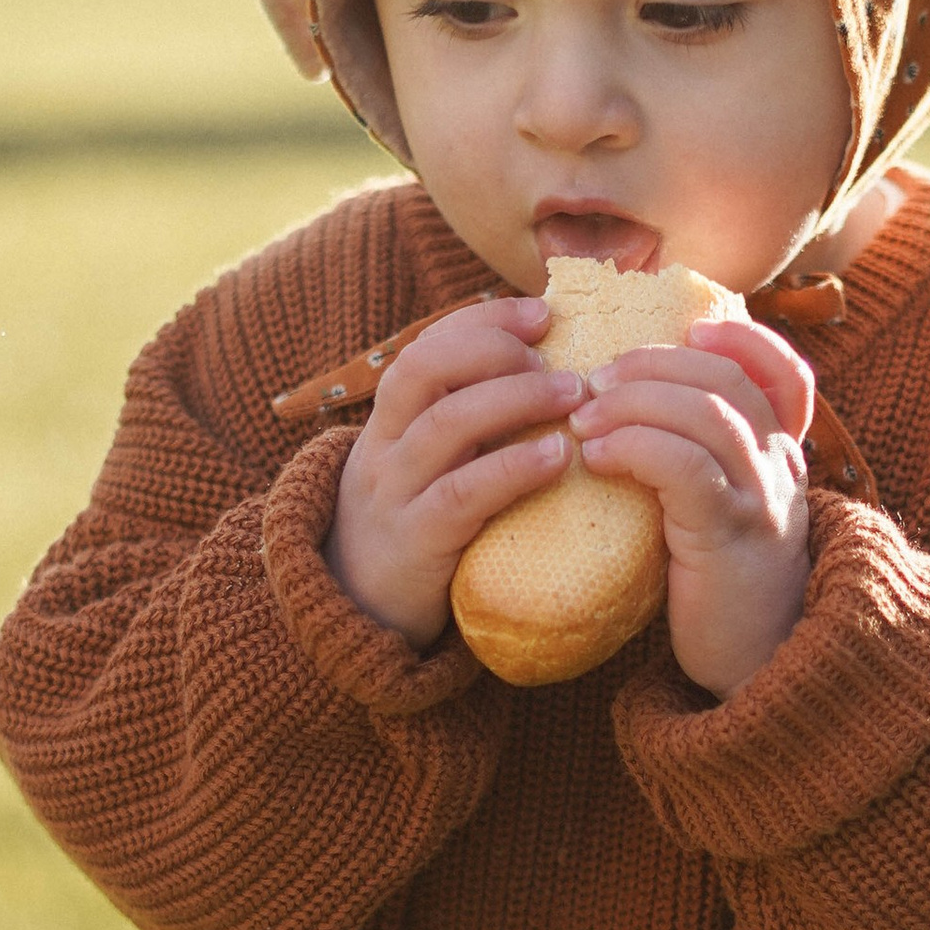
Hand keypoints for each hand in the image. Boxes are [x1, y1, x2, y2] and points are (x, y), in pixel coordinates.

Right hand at [323, 296, 583, 649]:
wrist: (356, 617)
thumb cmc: (415, 531)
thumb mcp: (426, 471)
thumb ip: (469, 430)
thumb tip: (552, 378)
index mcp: (389, 422)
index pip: (426, 346)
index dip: (484, 321)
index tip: (542, 312)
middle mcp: (384, 446)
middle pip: (424, 368)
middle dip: (493, 347)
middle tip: (556, 354)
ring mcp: (394, 492)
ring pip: (446, 424)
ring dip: (515, 398)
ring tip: (573, 393)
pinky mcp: (416, 542)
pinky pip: (462, 495)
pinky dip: (512, 468)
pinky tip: (556, 456)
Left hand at [569, 315, 815, 699]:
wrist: (757, 666)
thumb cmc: (720, 587)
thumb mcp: (720, 513)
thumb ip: (697, 464)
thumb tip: (625, 415)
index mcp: (781, 455)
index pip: (784, 372)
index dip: (742, 338)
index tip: (691, 324)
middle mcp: (781, 466)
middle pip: (727, 379)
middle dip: (656, 363)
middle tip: (596, 376)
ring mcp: (761, 498)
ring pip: (707, 413)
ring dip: (635, 401)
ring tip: (583, 416)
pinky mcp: (730, 535)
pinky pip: (686, 468)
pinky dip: (637, 447)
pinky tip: (597, 456)